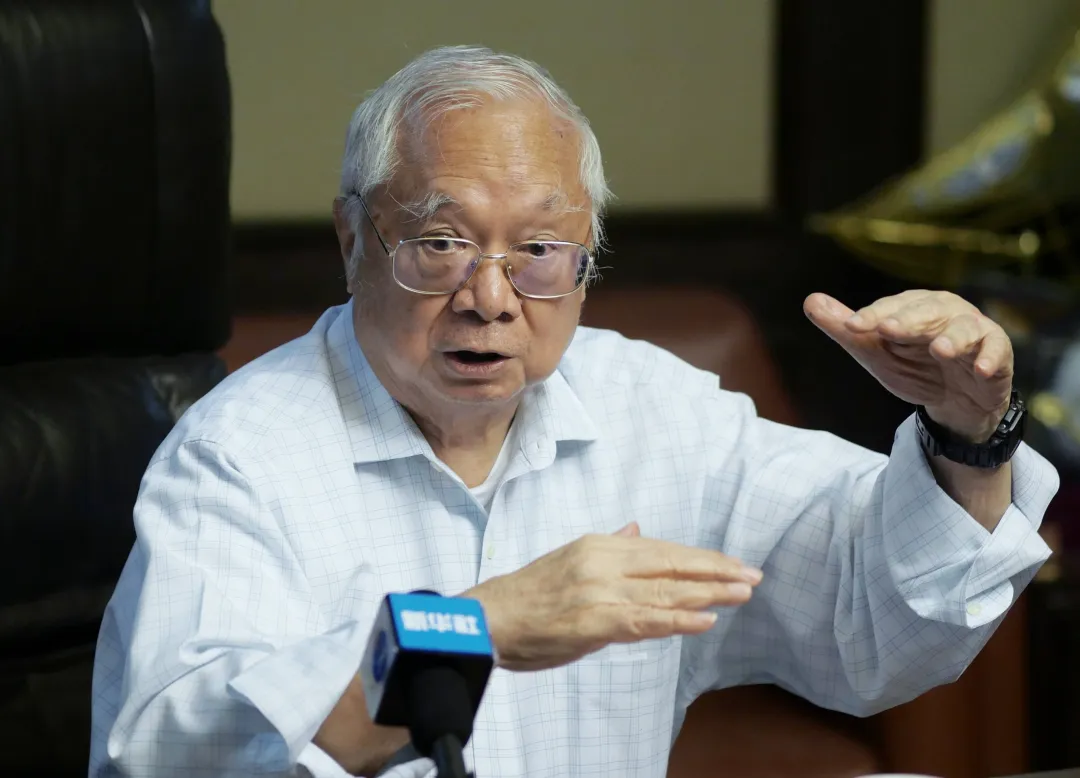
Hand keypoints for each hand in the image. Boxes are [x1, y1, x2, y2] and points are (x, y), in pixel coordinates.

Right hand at [468, 522, 761, 671]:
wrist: (489, 618)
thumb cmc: (529, 595)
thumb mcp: (571, 559)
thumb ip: (610, 548)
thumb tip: (636, 529)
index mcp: (599, 545)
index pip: (662, 549)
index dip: (700, 558)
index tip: (732, 564)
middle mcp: (603, 562)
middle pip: (671, 564)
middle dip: (715, 571)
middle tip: (753, 576)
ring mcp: (600, 591)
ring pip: (665, 590)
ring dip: (708, 593)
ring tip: (742, 594)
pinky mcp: (594, 620)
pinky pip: (645, 619)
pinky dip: (678, 618)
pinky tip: (706, 619)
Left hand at [804, 289, 1013, 441]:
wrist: (954, 401)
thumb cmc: (914, 366)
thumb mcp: (875, 351)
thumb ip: (846, 329)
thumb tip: (810, 301)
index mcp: (913, 306)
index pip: (889, 309)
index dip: (871, 317)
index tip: (852, 327)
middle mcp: (944, 311)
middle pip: (926, 312)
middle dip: (908, 321)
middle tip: (888, 330)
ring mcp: (973, 330)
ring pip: (964, 328)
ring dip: (952, 338)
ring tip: (939, 350)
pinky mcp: (996, 352)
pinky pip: (996, 351)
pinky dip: (989, 359)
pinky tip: (979, 369)